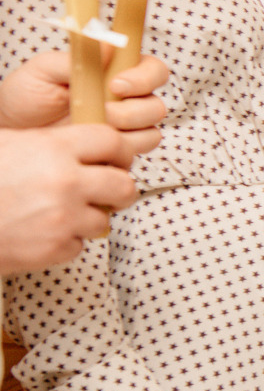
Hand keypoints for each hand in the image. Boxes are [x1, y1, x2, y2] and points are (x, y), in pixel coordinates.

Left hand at [0, 51, 169, 154]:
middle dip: (134, 111)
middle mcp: (126, 100)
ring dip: (127, 132)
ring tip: (94, 128)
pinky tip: (94, 144)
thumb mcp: (44, 70)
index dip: (145, 77)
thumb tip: (109, 44)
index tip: (117, 84)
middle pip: (157, 105)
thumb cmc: (26, 96)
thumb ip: (78, 56)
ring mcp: (124, 128)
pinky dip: (119, 151)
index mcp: (116, 73)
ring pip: (151, 132)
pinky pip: (135, 154)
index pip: (153, 70)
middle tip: (104, 111)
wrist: (11, 128)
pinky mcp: (116, 151)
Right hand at [0, 126, 143, 272]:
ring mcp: (63, 218)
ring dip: (86, 217)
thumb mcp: (7, 144)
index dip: (115, 151)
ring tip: (58, 211)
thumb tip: (85, 142)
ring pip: (103, 219)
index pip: (113, 142)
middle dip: (116, 189)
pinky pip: (79, 244)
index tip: (111, 158)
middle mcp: (66, 183)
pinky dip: (65, 240)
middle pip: (125, 185)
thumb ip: (48, 142)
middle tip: (103, 190)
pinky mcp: (55, 249)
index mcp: (53, 148)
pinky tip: (39, 230)